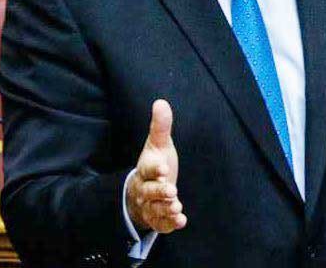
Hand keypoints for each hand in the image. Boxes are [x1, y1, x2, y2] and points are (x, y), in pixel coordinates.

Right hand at [126, 99, 186, 232]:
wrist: (144, 189)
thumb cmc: (155, 163)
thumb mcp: (158, 144)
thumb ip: (161, 126)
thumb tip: (160, 102)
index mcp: (146, 168)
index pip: (148, 168)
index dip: (155, 169)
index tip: (164, 168)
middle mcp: (145, 188)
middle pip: (150, 191)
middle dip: (160, 192)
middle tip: (172, 191)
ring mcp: (150, 205)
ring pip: (155, 209)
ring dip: (165, 208)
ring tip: (176, 206)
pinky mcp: (157, 219)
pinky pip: (161, 224)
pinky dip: (170, 223)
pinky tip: (181, 220)